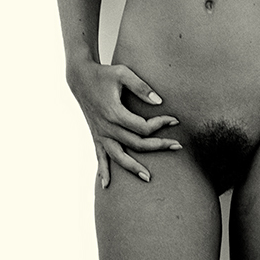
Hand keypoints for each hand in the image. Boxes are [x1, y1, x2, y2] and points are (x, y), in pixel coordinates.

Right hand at [67, 60, 181, 186]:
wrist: (80, 78)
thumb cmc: (104, 74)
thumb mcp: (124, 74)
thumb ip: (142, 87)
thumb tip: (159, 101)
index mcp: (115, 113)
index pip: (143, 127)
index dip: (161, 124)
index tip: (175, 119)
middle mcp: (107, 127)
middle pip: (136, 144)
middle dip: (158, 146)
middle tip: (178, 146)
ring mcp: (101, 133)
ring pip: (118, 157)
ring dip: (133, 168)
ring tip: (148, 178)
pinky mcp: (96, 135)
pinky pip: (99, 157)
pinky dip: (102, 171)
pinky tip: (106, 185)